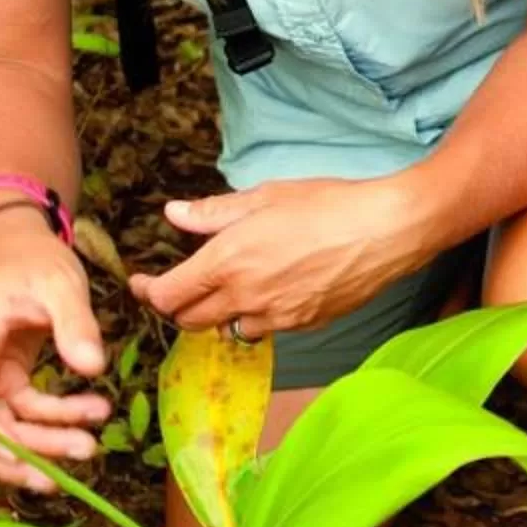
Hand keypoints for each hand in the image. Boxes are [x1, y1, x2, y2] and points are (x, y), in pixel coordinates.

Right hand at [0, 208, 112, 490]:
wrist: (21, 241)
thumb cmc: (31, 257)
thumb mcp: (60, 282)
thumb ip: (75, 323)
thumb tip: (91, 367)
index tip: (20, 455)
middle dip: (18, 454)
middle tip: (69, 464)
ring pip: (5, 426)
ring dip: (44, 442)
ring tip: (91, 445)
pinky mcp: (8, 378)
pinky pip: (26, 412)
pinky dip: (57, 418)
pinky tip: (94, 410)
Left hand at [128, 175, 435, 337]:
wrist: (385, 230)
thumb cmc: (328, 204)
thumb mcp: (264, 196)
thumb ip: (213, 213)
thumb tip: (174, 213)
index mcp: (228, 261)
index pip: (169, 294)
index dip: (147, 292)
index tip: (141, 283)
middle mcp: (246, 296)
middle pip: (189, 321)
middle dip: (175, 307)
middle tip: (174, 289)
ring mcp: (276, 316)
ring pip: (226, 329)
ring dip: (215, 315)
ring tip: (221, 291)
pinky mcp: (303, 325)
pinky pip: (263, 329)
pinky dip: (252, 317)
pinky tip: (264, 294)